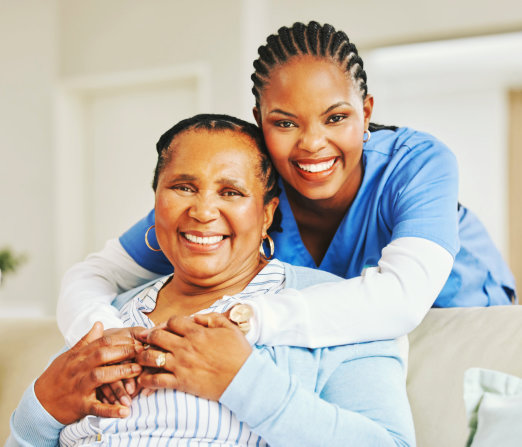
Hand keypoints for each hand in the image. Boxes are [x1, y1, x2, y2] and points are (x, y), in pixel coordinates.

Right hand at [34, 322, 143, 424]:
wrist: (40, 402)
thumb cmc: (58, 376)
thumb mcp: (70, 356)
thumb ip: (86, 341)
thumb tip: (99, 323)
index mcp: (79, 356)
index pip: (102, 343)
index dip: (122, 340)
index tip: (138, 340)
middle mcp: (79, 369)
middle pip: (102, 355)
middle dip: (124, 351)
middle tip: (143, 351)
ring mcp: (79, 387)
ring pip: (100, 376)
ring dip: (121, 373)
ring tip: (138, 371)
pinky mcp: (80, 405)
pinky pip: (96, 407)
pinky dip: (111, 410)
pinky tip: (125, 411)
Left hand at [136, 313, 251, 400]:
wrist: (244, 379)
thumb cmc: (239, 353)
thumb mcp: (229, 328)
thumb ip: (211, 318)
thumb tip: (196, 316)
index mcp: (196, 332)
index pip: (172, 321)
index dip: (166, 323)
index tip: (165, 327)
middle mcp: (185, 347)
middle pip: (156, 336)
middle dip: (148, 335)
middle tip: (145, 338)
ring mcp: (181, 365)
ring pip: (151, 357)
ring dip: (143, 356)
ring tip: (142, 357)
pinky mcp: (181, 382)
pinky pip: (156, 380)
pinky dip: (146, 380)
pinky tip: (143, 379)